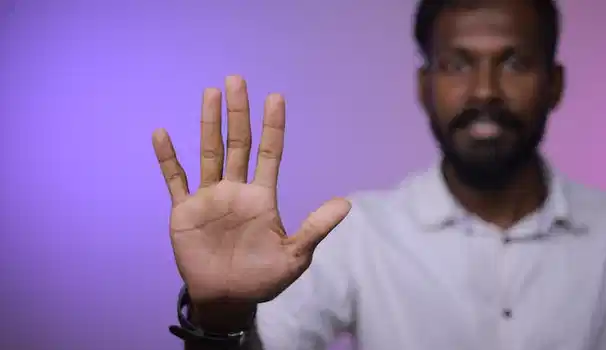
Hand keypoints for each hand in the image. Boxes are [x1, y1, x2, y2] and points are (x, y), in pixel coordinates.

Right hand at [152, 76, 350, 307]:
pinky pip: (175, 179)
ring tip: (210, 93)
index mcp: (262, 197)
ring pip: (209, 153)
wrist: (228, 300)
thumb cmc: (263, 278)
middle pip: (238, 143)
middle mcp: (236, 190)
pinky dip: (168, 158)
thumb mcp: (295, 255)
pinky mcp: (185, 211)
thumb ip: (316, 228)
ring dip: (208, 124)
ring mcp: (209, 198)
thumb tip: (347, 204)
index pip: (269, 153)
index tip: (276, 97)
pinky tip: (161, 133)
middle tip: (237, 80)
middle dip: (238, 113)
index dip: (273, 126)